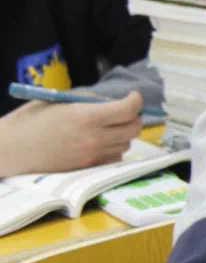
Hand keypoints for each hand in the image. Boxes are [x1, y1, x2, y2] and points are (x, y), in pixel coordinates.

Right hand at [0, 92, 142, 176]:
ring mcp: (92, 155)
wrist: (12, 149)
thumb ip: (90, 100)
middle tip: (125, 111)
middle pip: (134, 128)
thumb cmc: (31, 120)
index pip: (128, 110)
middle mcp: (94, 138)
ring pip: (126, 144)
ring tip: (110, 126)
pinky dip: (115, 148)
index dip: (136, 100)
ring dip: (124, 133)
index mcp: (86, 117)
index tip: (133, 96)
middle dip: (134, 117)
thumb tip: (112, 101)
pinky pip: (115, 157)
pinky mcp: (88, 167)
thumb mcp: (60, 100)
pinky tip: (102, 141)